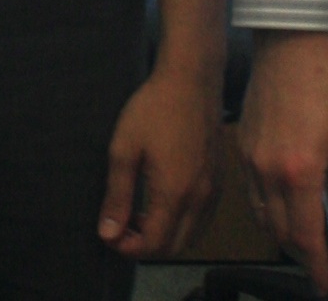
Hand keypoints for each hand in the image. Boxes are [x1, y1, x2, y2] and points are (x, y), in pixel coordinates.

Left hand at [98, 60, 221, 256]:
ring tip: (140, 214)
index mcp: (174, 194)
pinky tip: (163, 202)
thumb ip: (116, 196)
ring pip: (191, 236)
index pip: (153, 246)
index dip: (128, 249)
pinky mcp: (219, 180)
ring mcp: (213, 191)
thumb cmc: (154, 108)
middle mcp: (199, 199)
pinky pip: (202, 219)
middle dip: (146, 246)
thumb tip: (108, 234)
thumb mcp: (124, 149)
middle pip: (174, 248)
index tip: (110, 234)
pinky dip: (182, 223)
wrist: (192, 78)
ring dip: (165, 236)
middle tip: (122, 225)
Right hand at [236, 30, 327, 295]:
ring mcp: (250, 158)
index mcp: (300, 171)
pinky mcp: (242, 143)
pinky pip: (250, 191)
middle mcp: (269, 171)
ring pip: (260, 214)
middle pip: (279, 231)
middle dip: (299, 252)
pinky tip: (280, 202)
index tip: (323, 284)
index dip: (315, 265)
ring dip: (279, 233)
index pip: (304, 235)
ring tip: (300, 237)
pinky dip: (264, 208)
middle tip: (317, 260)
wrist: (288, 42)